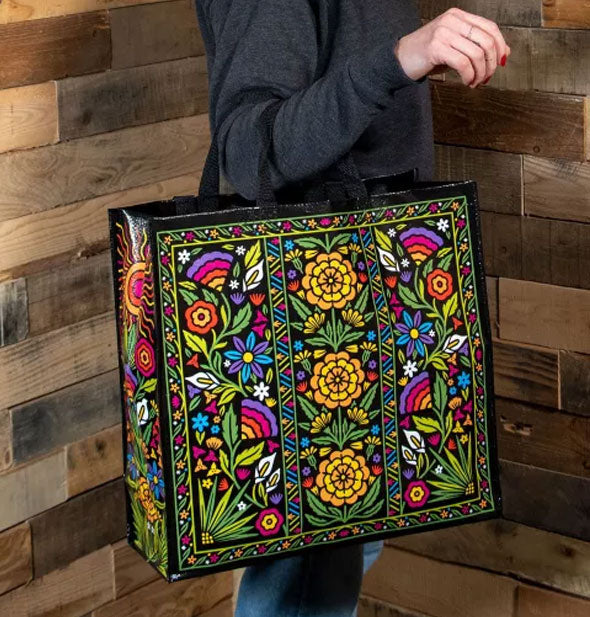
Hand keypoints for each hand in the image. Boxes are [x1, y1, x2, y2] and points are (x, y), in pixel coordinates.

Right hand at [394, 7, 510, 86]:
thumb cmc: (427, 54)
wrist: (401, 59)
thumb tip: (505, 52)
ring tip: (475, 82)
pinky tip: (467, 81)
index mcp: (458, 16)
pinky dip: (469, 76)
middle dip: (491, 64)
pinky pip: (463, 63)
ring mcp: (443, 33)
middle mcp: (452, 21)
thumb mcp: (456, 46)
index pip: (490, 27)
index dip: (500, 46)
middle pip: (486, 41)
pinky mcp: (436, 48)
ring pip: (476, 54)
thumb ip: (477, 46)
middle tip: (487, 78)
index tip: (501, 62)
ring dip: (480, 73)